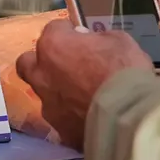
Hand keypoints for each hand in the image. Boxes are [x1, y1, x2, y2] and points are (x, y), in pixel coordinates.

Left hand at [17, 17, 157, 147]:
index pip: (54, 29)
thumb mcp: (119, 40)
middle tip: (67, 64)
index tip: (83, 38)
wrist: (130, 118)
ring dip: (58, 91)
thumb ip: (97, 40)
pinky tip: (91, 118)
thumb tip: (90, 44)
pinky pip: (62, 118)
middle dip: (43, 61)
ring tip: (84, 96)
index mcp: (53, 46)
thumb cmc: (125, 71)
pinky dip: (72, 116)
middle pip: (29, 62)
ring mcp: (48, 105)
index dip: (69, 33)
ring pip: (44, 94)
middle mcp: (42, 74)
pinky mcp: (59, 130)